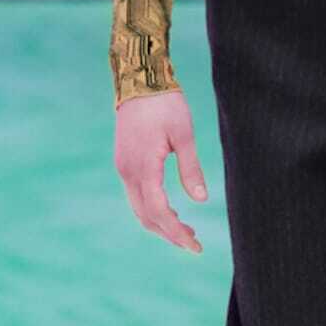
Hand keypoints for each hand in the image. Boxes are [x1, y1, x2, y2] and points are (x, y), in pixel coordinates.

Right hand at [115, 88, 210, 252]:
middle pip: (146, 216)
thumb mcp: (184, 135)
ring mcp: (123, 167)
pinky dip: (152, 209)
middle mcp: (128, 172)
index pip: (159, 211)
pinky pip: (136, 195)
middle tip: (194, 244)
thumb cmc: (165, 104)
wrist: (139, 80)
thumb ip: (191, 169)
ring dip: (160, 223)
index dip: (176, 232)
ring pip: (139, 208)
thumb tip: (201, 200)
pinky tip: (170, 209)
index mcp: (144, 167)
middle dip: (169, 234)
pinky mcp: (124, 162)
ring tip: (186, 230)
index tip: (195, 245)